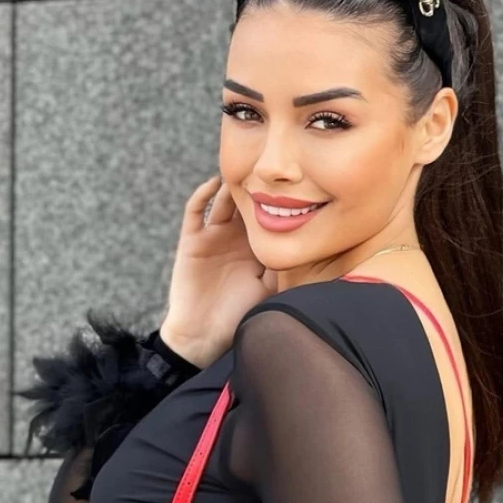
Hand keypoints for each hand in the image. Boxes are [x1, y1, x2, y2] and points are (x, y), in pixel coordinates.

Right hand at [161, 174, 278, 366]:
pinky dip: (203, 194)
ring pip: (224, 202)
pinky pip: (195, 211)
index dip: (280, 200)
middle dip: (258, 185)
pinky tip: (215, 182)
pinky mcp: (192, 241)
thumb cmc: (238, 319)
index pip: (269, 217)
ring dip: (233, 184)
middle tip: (272, 164)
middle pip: (247, 203)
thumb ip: (285, 267)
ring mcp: (213, 238)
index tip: (297, 181)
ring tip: (246, 168)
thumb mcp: (270, 291)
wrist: (202, 338)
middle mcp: (236, 239)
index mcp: (256, 249)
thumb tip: (311, 247)